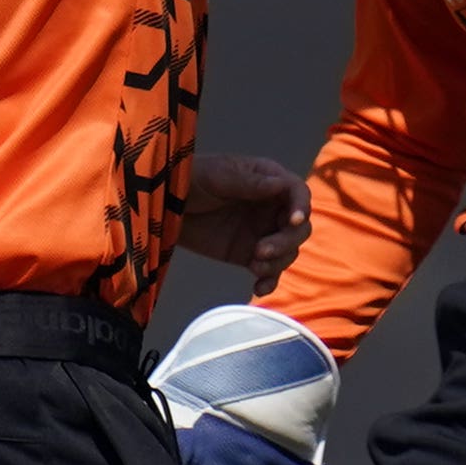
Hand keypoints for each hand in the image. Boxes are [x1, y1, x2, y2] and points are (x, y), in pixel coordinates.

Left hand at [179, 153, 311, 294]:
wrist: (164, 205)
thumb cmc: (191, 180)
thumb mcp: (218, 177)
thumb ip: (249, 182)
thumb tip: (281, 185)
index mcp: (269, 181)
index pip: (298, 193)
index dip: (301, 206)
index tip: (293, 221)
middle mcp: (272, 207)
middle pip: (298, 227)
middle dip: (286, 241)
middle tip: (261, 251)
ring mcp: (262, 232)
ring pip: (288, 251)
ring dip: (277, 262)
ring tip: (255, 265)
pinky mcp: (249, 254)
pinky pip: (269, 270)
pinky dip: (269, 280)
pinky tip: (259, 288)